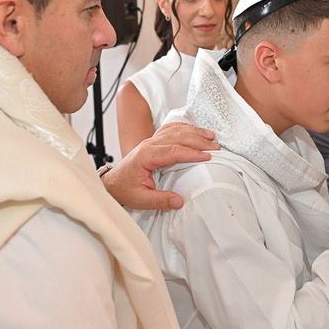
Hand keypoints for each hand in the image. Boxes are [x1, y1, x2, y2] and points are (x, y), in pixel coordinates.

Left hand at [102, 122, 217, 209]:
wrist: (112, 182)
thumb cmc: (125, 189)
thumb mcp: (140, 200)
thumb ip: (160, 200)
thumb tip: (180, 201)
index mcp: (146, 156)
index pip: (174, 150)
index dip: (192, 153)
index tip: (208, 156)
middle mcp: (149, 144)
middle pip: (178, 136)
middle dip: (199, 140)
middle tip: (216, 147)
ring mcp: (151, 140)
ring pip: (176, 130)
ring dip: (195, 132)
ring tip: (212, 136)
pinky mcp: (153, 141)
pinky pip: (170, 128)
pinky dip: (185, 127)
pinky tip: (196, 129)